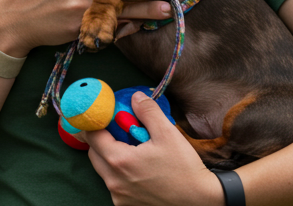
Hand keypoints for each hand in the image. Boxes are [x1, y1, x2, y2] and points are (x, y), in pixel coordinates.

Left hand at [83, 92, 223, 205]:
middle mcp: (114, 182)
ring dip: (111, 156)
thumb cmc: (184, 169)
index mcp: (120, 161)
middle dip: (103, 139)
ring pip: (103, 170)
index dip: (97, 123)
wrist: (200, 201)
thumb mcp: (167, 133)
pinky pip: (114, 184)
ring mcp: (119, 196)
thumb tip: (135, 97)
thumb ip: (148, 111)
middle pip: (94, 153)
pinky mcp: (126, 205)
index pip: (92, 136)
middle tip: (121, 131)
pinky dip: (119, 173)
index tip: (107, 116)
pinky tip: (139, 168)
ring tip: (133, 149)